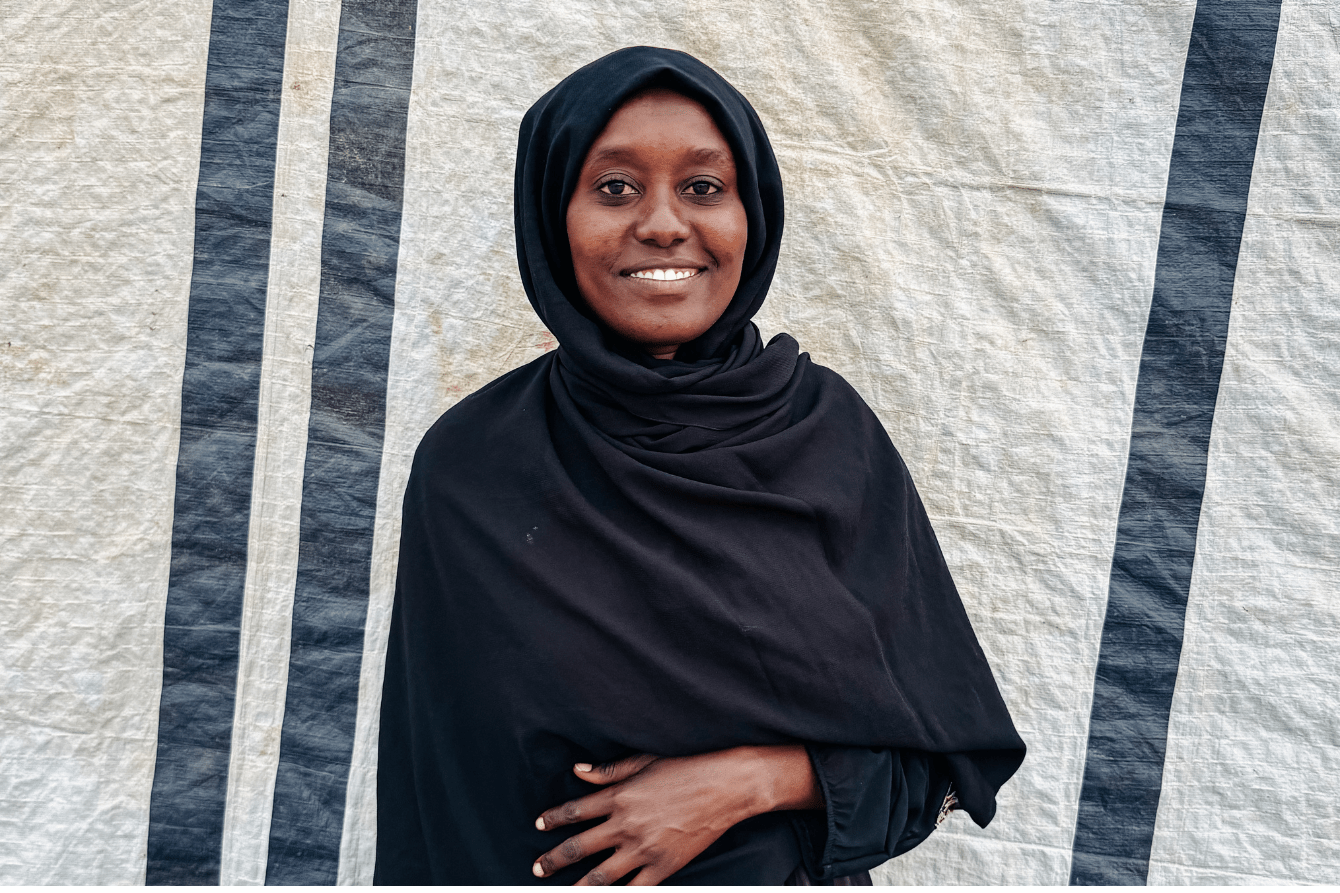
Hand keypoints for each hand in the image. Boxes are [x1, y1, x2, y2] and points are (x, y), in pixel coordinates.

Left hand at [533, 745, 820, 885]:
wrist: (726, 785)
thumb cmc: (686, 766)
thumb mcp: (645, 761)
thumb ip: (609, 771)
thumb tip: (577, 771)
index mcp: (619, 796)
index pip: (574, 810)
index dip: (553, 819)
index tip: (538, 825)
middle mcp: (626, 824)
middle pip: (578, 847)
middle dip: (554, 859)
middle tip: (537, 868)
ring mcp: (644, 848)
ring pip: (601, 874)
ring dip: (578, 885)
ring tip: (564, 891)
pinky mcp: (664, 866)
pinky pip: (635, 888)